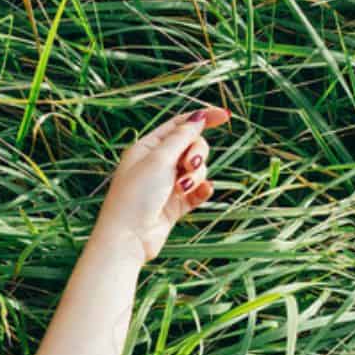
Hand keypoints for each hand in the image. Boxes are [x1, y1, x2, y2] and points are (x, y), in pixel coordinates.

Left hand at [95, 106, 229, 264]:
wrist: (128, 238)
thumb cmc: (136, 195)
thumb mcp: (159, 159)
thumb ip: (182, 137)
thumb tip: (198, 118)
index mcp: (148, 148)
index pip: (179, 125)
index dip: (202, 119)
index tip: (225, 116)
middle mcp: (157, 164)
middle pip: (192, 146)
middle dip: (197, 153)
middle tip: (189, 165)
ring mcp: (167, 185)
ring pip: (197, 170)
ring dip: (196, 176)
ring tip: (182, 188)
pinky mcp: (175, 205)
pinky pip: (198, 191)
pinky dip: (202, 190)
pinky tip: (203, 192)